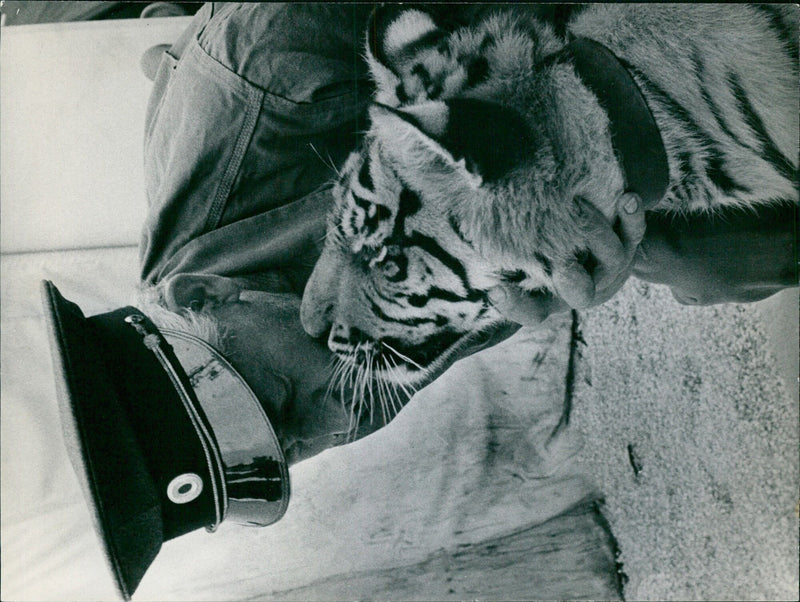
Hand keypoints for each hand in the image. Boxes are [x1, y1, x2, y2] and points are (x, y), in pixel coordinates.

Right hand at [489, 192, 644, 325]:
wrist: (586, 228)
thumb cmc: (531, 237)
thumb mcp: (506, 247)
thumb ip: (487, 245)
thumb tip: (452, 217)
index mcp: (545, 295)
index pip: (529, 312)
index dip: (516, 305)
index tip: (497, 289)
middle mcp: (578, 288)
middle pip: (578, 294)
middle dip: (570, 280)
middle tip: (559, 262)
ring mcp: (607, 269)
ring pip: (612, 261)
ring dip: (598, 236)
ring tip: (581, 208)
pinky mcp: (628, 245)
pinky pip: (636, 235)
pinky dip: (632, 218)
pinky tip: (628, 198)